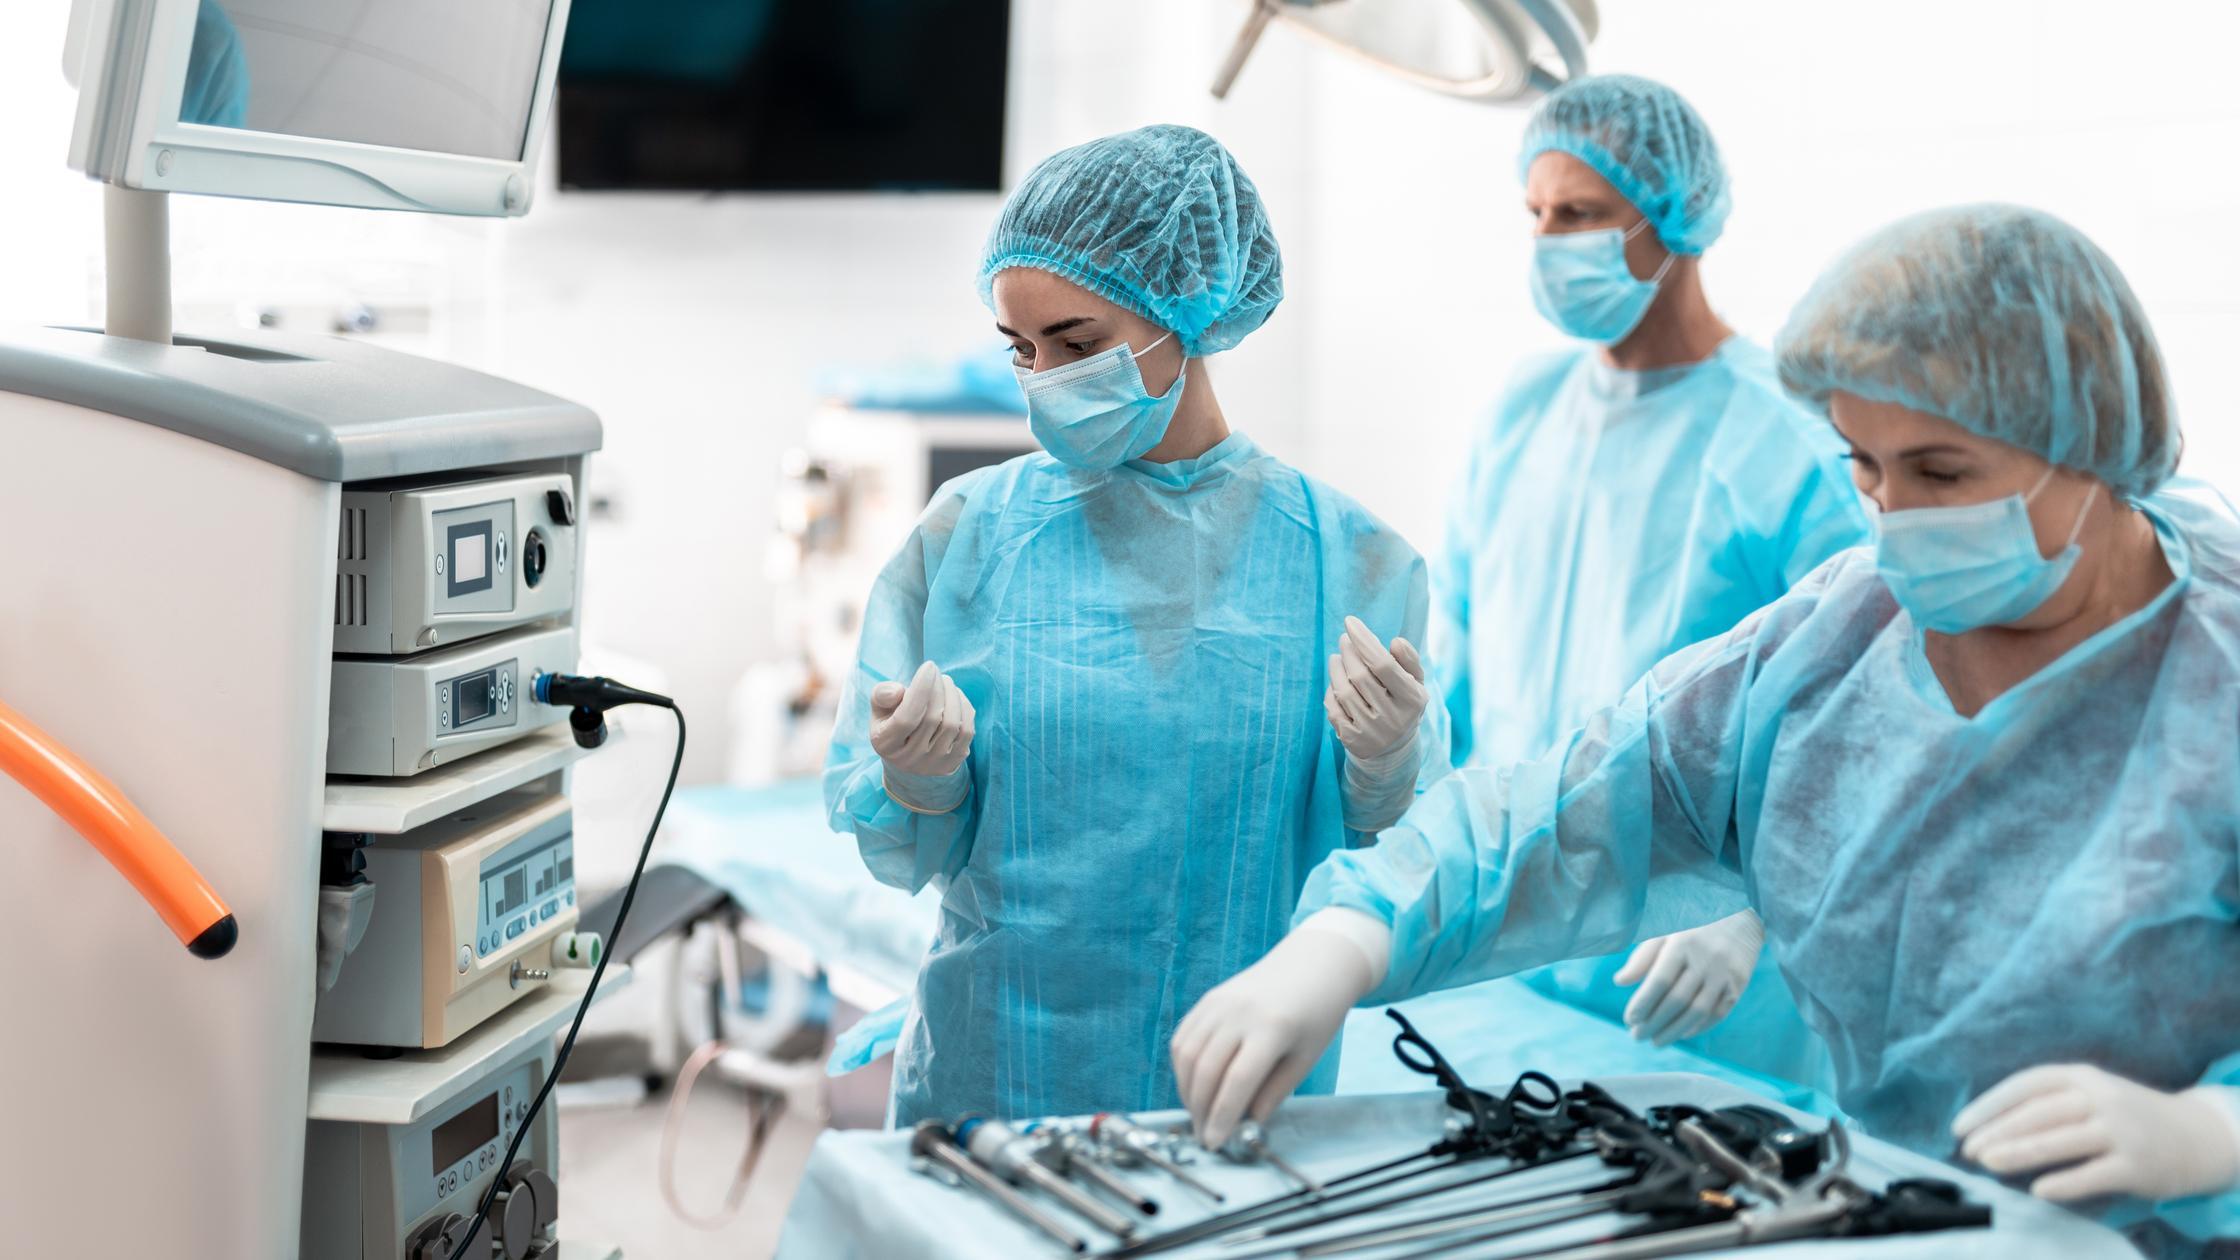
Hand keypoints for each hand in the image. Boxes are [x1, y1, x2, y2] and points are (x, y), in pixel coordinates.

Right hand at [869, 662, 974, 807]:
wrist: (909, 758)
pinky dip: (964, 708)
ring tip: (945, 681)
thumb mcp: (880, 708)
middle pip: (931, 718)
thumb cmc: (892, 723)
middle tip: (936, 672)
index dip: (920, 690)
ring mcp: (934, 763)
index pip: (906, 718)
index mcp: (886, 744)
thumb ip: (882, 695)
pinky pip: (966, 731)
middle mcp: (910, 759)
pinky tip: (955, 697)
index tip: (929, 666)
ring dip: (952, 695)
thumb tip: (898, 690)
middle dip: (938, 688)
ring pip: (952, 724)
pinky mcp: (953, 762)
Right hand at [1172, 925, 1378, 1149]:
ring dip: (1187, 1090)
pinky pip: (1184, 1037)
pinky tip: (1194, 1085)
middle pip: (1206, 1070)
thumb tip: (1247, 1122)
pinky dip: (1183, 1066)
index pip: (1238, 1080)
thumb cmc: (1316, 1015)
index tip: (1215, 1142)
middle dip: (1200, 1110)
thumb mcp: (1306, 1059)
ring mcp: (1220, 1002)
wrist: (1312, 965)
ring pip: (1187, 1055)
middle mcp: (1239, 1012)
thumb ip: (1274, 1092)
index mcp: (1272, 1028)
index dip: (1222, 1116)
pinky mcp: (1209, 999)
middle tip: (1203, 1135)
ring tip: (1198, 1114)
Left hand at [1325, 616, 1427, 762]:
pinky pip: (1333, 708)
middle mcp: (1393, 719)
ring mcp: (1371, 733)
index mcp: (1412, 700)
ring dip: (1336, 667)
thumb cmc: (1402, 703)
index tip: (1350, 621)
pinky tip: (1336, 682)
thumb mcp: (1415, 682)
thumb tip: (1395, 642)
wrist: (1393, 748)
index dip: (1365, 640)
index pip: (1383, 665)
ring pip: (1343, 690)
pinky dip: (1331, 690)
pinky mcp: (1352, 741)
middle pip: (1360, 676)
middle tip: (1344, 640)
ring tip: (1337, 657)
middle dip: (1348, 652)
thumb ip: (1409, 660)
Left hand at [1613, 911, 1764, 1046]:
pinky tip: (1681, 1033)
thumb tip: (1619, 982)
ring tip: (1656, 1041)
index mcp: (1683, 943)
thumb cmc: (1692, 921)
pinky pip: (1718, 1013)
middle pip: (1677, 1000)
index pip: (1659, 981)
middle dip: (1654, 1022)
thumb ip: (1643, 956)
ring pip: (1697, 1011)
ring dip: (1674, 1031)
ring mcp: (1725, 974)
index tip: (1629, 1020)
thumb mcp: (1665, 930)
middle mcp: (1706, 959)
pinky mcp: (1739, 985)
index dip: (1643, 1003)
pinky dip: (1698, 1027)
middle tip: (1637, 1036)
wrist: (1741, 912)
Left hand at [1954, 1064, 2239, 1203]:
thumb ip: (2048, 1105)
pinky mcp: (2136, 1165)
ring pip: (2061, 1140)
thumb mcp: (2089, 1095)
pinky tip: (2038, 1191)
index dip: (1988, 1105)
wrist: (2195, 1135)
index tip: (1959, 1126)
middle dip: (1997, 1132)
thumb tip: (1989, 1129)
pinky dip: (2064, 1182)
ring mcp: (2120, 1131)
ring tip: (1987, 1164)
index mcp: (2080, 1076)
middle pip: (2038, 1113)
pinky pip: (2094, 1174)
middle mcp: (2099, 1098)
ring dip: (2020, 1152)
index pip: (2025, 1085)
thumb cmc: (2125, 1116)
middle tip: (1968, 1150)